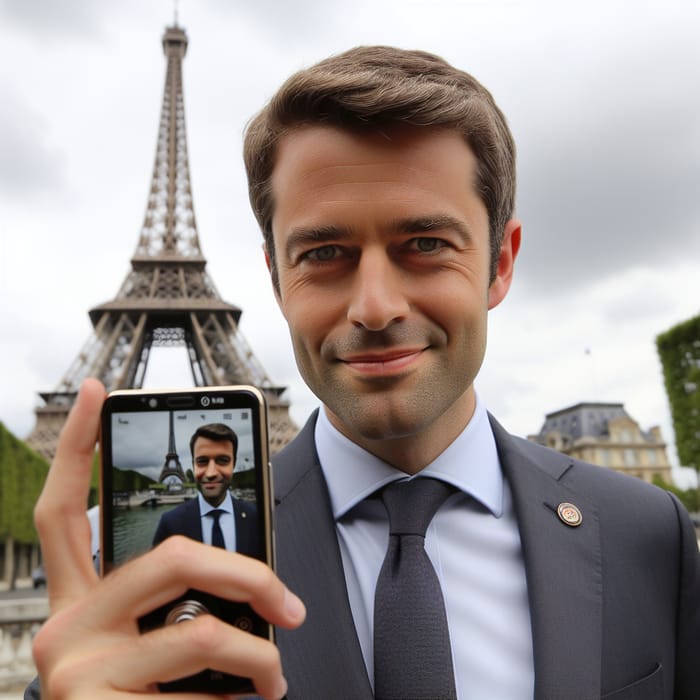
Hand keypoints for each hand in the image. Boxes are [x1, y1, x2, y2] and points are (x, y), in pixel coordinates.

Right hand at [32, 378, 304, 698]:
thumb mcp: (152, 642)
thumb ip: (178, 602)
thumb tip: (247, 579)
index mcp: (75, 599)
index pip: (63, 509)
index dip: (75, 447)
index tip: (95, 391)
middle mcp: (62, 628)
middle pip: (172, 557)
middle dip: (250, 575)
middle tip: (290, 606)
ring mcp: (74, 673)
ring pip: (202, 630)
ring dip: (259, 659)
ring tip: (274, 679)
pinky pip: (203, 696)